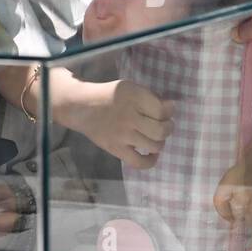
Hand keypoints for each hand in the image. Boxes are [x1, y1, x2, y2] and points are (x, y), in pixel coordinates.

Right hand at [54, 78, 174, 169]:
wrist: (81, 107)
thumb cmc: (109, 96)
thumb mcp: (130, 88)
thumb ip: (149, 97)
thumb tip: (170, 109)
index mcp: (133, 97)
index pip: (162, 110)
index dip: (169, 110)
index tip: (168, 109)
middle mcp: (128, 116)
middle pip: (161, 129)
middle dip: (168, 127)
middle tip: (164, 124)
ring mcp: (122, 135)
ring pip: (154, 145)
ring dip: (160, 141)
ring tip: (156, 136)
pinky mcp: (115, 149)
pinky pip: (139, 162)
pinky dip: (150, 161)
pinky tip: (152, 153)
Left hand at [212, 134, 251, 250]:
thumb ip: (246, 157)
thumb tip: (246, 159)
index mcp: (233, 178)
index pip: (219, 200)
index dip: (223, 209)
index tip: (228, 212)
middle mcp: (241, 194)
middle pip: (235, 214)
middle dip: (239, 218)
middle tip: (245, 218)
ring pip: (248, 223)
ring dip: (247, 230)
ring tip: (246, 236)